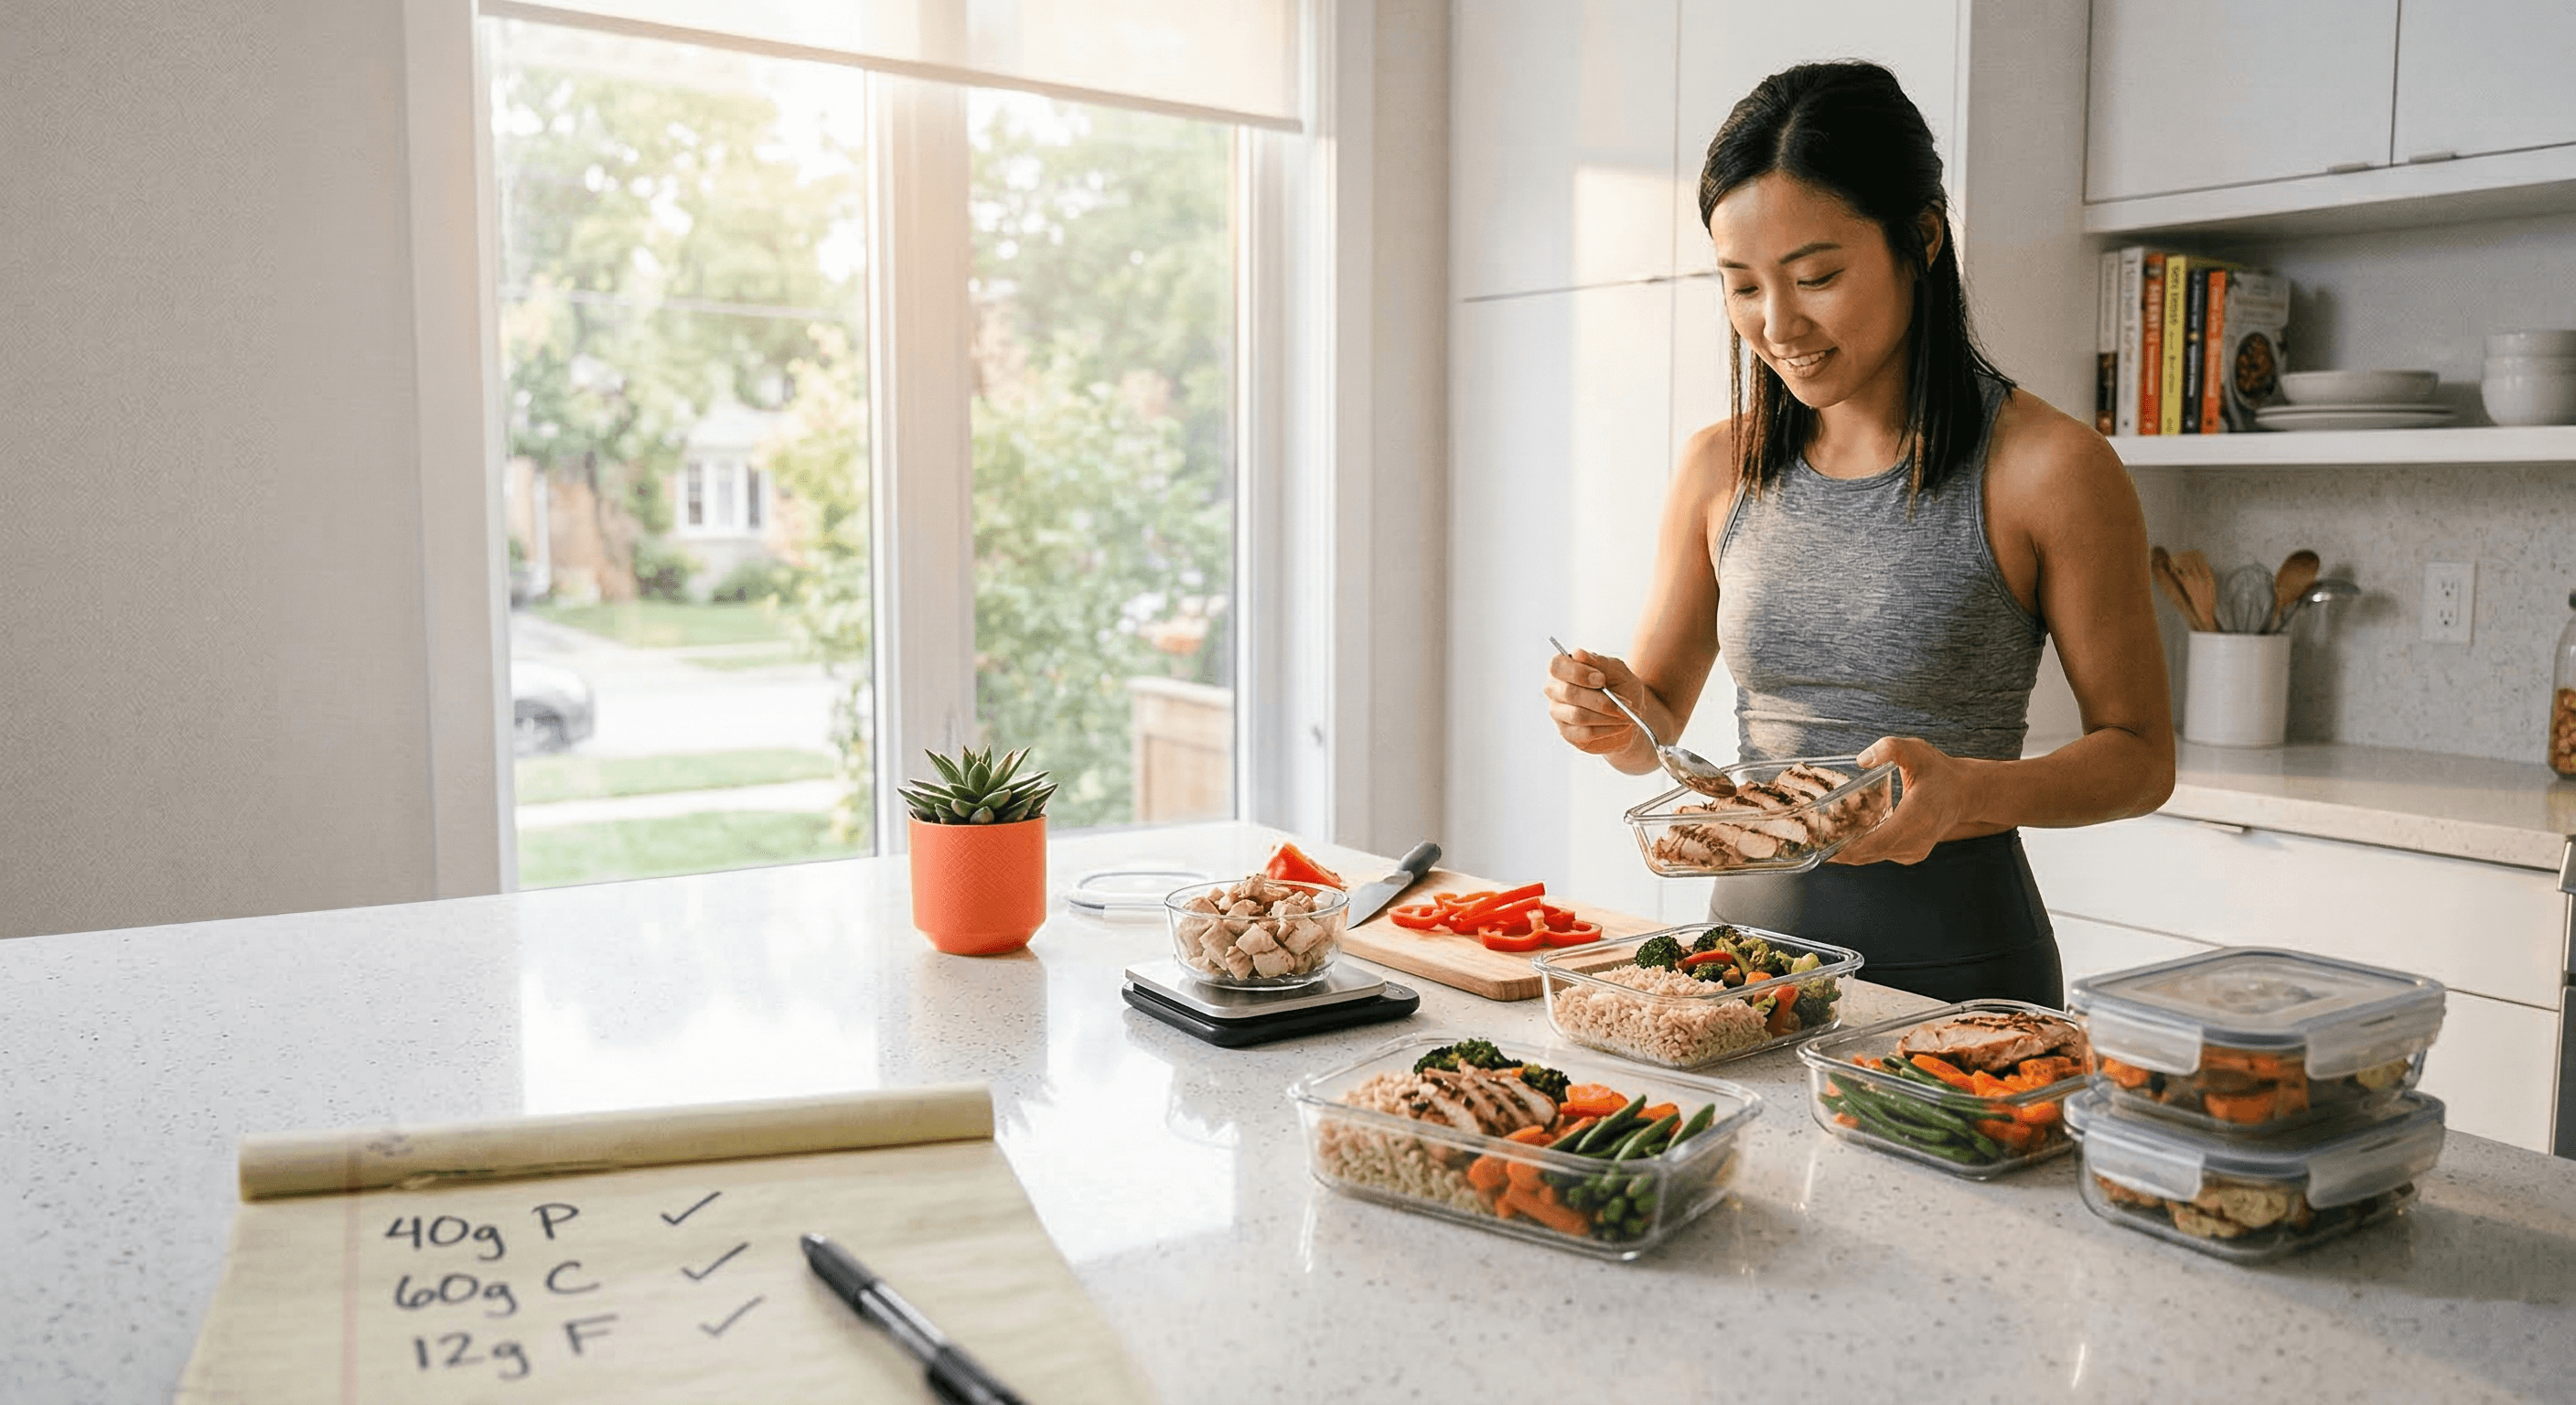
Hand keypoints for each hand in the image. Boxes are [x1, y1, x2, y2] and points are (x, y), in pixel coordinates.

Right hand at [1544, 649, 1653, 759]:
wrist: (1629, 713)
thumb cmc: (1620, 687)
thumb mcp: (1616, 669)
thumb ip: (1599, 662)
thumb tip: (1577, 654)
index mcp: (1563, 668)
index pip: (1556, 666)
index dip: (1577, 673)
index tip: (1601, 679)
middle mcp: (1555, 690)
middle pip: (1568, 693)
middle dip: (1600, 699)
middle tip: (1625, 702)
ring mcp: (1559, 713)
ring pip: (1578, 715)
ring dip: (1608, 716)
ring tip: (1627, 714)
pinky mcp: (1568, 733)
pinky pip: (1585, 733)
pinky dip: (1608, 729)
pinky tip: (1621, 725)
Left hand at [1830, 736, 1976, 865]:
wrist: (1965, 793)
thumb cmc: (1939, 771)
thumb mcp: (1916, 751)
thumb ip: (1890, 748)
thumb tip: (1862, 759)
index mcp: (1916, 818)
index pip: (1877, 842)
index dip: (1848, 847)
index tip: (1823, 846)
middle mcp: (1915, 841)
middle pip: (1868, 854)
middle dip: (1838, 850)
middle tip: (1811, 838)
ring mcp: (1913, 852)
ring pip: (1872, 857)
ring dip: (1847, 850)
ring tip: (1820, 837)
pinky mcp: (1910, 854)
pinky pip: (1879, 855)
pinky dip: (1861, 849)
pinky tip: (1843, 836)